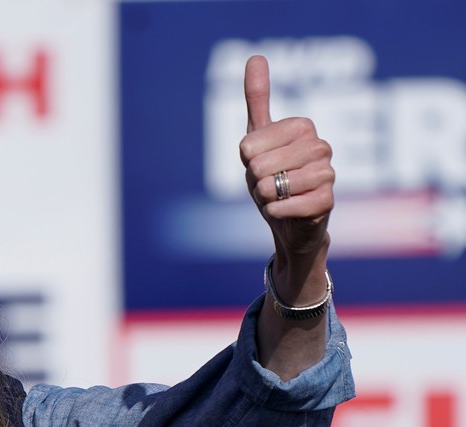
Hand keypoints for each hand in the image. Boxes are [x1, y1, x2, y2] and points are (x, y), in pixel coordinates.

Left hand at [240, 55, 333, 263]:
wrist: (286, 221)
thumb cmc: (272, 176)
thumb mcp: (257, 137)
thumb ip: (258, 98)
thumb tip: (256, 56)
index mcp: (303, 127)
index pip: (251, 143)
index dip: (247, 159)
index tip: (259, 162)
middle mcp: (321, 146)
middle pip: (262, 165)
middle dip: (255, 180)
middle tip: (267, 183)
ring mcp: (328, 174)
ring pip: (276, 185)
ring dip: (265, 196)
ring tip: (275, 197)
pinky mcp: (326, 202)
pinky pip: (286, 206)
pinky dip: (275, 212)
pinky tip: (282, 211)